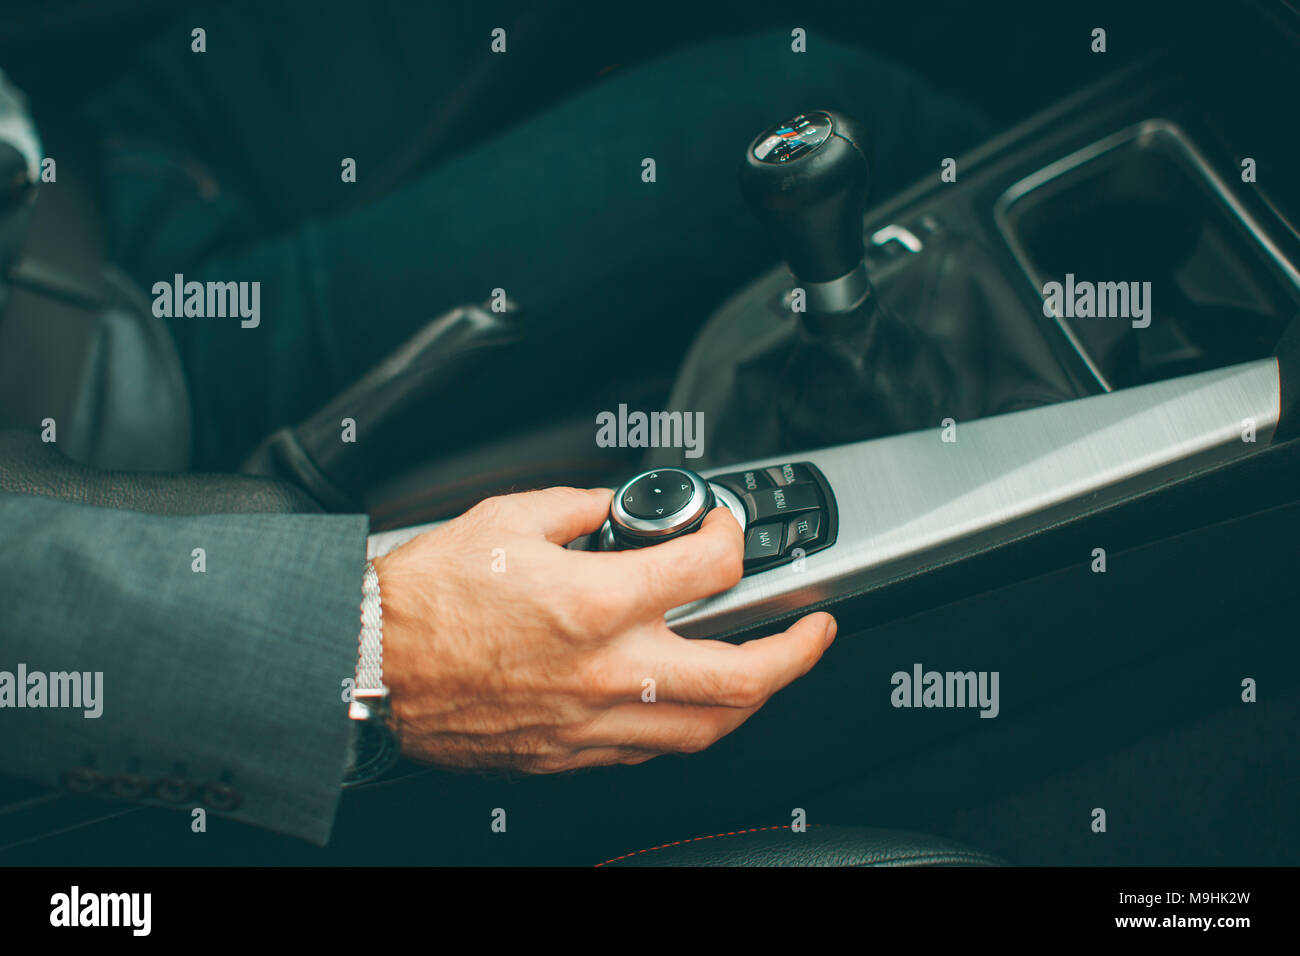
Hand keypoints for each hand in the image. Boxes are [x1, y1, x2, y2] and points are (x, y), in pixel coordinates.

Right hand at [373, 486, 835, 772]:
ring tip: (766, 672)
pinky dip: (682, 724)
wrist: (373, 663)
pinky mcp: (570, 755)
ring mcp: (594, 722)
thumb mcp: (509, 518)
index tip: (723, 530)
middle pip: (743, 677)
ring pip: (708, 729)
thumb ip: (580, 508)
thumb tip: (613, 509)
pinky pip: (650, 751)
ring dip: (753, 699)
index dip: (731, 535)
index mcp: (598, 602)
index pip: (711, 570)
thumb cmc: (427, 598)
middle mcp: (609, 671)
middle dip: (799, 652)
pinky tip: (683, 702)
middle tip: (815, 629)